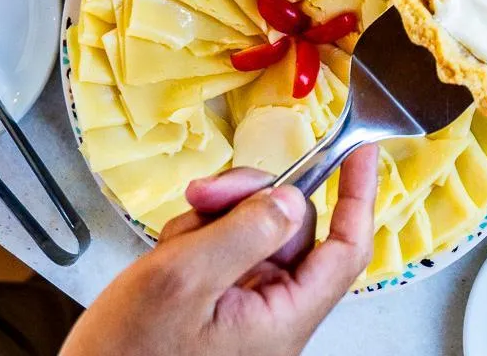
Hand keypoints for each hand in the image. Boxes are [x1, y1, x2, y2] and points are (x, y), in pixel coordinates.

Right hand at [61, 145, 377, 355]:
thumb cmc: (125, 355)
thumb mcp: (182, 280)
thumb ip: (243, 232)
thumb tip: (291, 200)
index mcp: (283, 317)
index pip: (346, 249)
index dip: (359, 196)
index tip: (361, 152)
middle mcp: (273, 312)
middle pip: (291, 227)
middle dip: (248, 200)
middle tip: (204, 194)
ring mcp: (245, 306)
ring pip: (253, 232)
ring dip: (213, 221)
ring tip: (172, 245)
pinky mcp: (218, 302)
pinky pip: (224, 249)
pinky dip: (196, 239)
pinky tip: (168, 255)